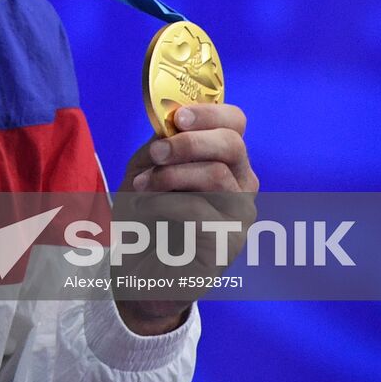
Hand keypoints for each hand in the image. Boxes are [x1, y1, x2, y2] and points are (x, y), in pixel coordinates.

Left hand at [113, 103, 257, 334]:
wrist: (139, 267)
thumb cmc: (145, 215)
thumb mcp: (146, 169)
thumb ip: (162, 145)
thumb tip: (171, 122)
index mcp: (225, 159)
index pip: (235, 123)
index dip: (209, 113)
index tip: (178, 118)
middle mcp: (242, 184)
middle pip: (232, 145)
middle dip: (189, 143)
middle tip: (156, 154)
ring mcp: (240, 215)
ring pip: (216, 176)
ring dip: (169, 177)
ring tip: (140, 189)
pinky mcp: (228, 244)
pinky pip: (199, 211)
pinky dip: (164, 205)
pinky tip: (146, 212)